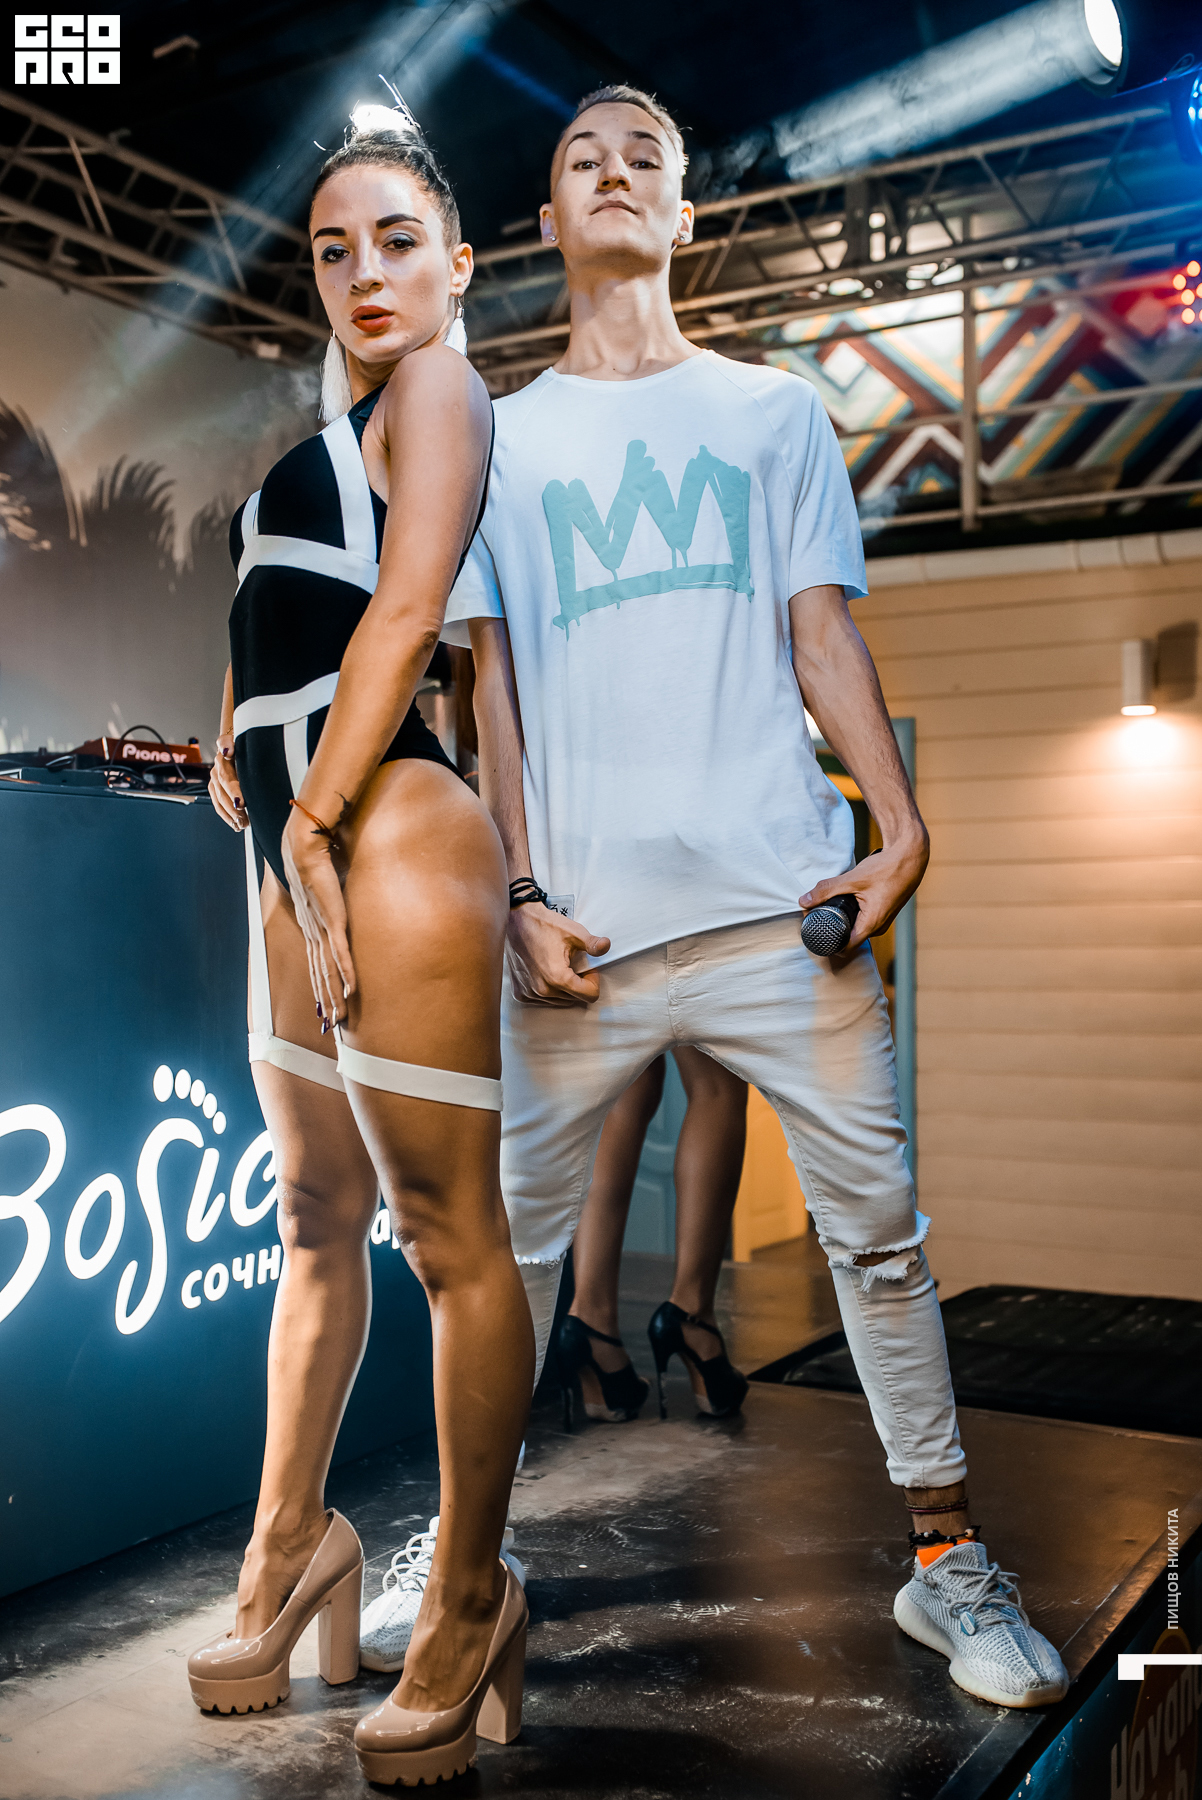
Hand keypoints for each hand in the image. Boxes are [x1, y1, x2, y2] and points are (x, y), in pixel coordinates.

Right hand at [209, 732, 245, 830]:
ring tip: (241, 825)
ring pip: (219, 800)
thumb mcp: (238, 738)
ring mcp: (214, 779)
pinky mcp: (215, 787)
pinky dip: (226, 815)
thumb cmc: (241, 740)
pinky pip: (218, 804)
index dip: (233, 791)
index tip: (241, 803)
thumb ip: (228, 743)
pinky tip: (235, 824)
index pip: (226, 777)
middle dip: (233, 808)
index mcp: (223, 759)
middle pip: (223, 793)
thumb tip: (226, 751)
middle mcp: (216, 769)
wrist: (235, 740)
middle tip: (244, 819)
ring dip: (230, 814)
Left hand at [281, 808, 356, 1028]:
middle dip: (326, 1002)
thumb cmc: (314, 863)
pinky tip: (351, 990)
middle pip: (321, 975)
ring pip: (329, 971)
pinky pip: (340, 953)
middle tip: (331, 1026)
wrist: (302, 849)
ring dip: (334, 997)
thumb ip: (332, 899)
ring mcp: (322, 929)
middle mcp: (314, 933)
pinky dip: (346, 973)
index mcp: (312, 928)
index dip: (321, 988)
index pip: (317, 965)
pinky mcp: (333, 921)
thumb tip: (338, 899)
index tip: (324, 1007)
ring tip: (339, 1018)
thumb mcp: (324, 888)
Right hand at [507, 903, 610, 1006]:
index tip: (587, 967)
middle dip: (579, 982)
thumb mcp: (575, 933)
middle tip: (574, 963)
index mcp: (558, 978)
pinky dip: (549, 988)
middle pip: (575, 998)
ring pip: (560, 1000)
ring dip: (564, 986)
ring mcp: (530, 993)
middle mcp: (543, 989)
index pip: (590, 995)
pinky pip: (543, 999)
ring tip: (560, 966)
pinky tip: (546, 971)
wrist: (517, 920)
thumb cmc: (544, 925)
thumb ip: (593, 944)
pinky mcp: (521, 992)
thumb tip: (606, 946)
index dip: (593, 980)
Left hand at [799, 829, 928, 950]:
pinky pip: (864, 920)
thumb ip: (827, 890)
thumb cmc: (887, 869)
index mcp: (872, 924)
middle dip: (833, 930)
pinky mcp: (884, 912)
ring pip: (857, 928)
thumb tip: (804, 901)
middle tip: (817, 917)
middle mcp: (879, 927)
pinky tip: (845, 901)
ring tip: (829, 907)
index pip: (846, 948)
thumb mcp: (853, 879)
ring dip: (843, 921)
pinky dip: (853, 914)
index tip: (815, 935)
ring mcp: (883, 920)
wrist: (911, 857)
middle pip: (850, 938)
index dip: (829, 944)